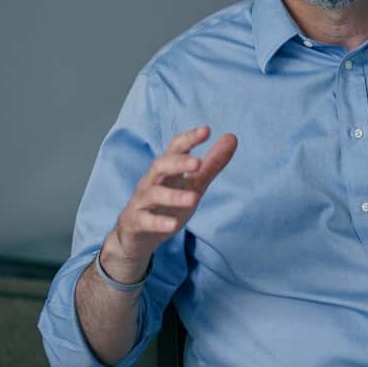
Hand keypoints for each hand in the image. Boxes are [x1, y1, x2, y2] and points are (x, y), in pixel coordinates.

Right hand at [104, 125, 237, 280]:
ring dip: (173, 196)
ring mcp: (141, 202)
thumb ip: (211, 164)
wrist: (136, 237)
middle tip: (198, 162)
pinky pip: (144, 220)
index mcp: (166, 170)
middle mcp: (151, 182)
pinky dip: (158, 222)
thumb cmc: (167, 206)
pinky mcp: (135, 222)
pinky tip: (173, 225)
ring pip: (153, 194)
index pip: (175, 148)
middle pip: (160, 165)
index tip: (206, 130)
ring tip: (194, 199)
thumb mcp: (193, 184)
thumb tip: (232, 137)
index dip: (188, 138)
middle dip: (177, 162)